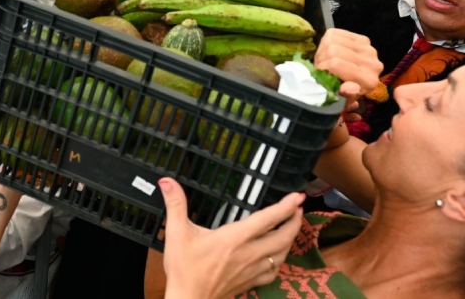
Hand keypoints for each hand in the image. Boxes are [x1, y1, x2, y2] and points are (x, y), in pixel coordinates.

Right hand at [159, 179, 303, 298]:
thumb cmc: (184, 269)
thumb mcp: (177, 233)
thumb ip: (175, 204)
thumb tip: (167, 182)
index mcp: (234, 238)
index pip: (268, 219)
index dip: (286, 206)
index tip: (297, 196)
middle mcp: (249, 253)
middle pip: (283, 237)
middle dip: (295, 221)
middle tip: (298, 209)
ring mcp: (252, 270)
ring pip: (282, 254)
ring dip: (290, 239)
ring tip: (291, 228)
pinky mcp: (250, 282)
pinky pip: (273, 272)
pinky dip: (280, 261)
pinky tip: (277, 257)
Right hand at [314, 28, 381, 98]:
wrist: (355, 82)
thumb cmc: (344, 93)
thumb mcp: (341, 100)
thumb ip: (344, 95)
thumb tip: (349, 88)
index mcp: (369, 81)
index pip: (335, 64)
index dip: (322, 68)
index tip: (321, 75)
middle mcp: (373, 63)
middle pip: (333, 50)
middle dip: (321, 59)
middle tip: (321, 67)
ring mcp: (369, 49)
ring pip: (333, 41)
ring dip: (323, 50)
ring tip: (325, 60)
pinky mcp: (364, 39)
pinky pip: (336, 34)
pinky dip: (328, 42)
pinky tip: (331, 51)